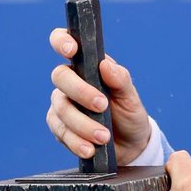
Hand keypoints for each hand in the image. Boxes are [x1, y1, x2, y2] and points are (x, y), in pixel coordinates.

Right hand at [45, 28, 151, 164]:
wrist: (130, 146)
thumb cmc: (129, 115)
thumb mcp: (131, 97)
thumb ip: (120, 79)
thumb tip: (105, 65)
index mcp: (87, 66)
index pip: (65, 42)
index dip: (62, 41)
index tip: (72, 50)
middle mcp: (71, 82)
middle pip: (60, 77)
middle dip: (80, 92)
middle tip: (102, 106)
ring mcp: (62, 104)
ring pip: (60, 108)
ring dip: (83, 124)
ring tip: (103, 137)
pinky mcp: (60, 127)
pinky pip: (61, 132)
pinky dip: (76, 141)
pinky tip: (90, 149)